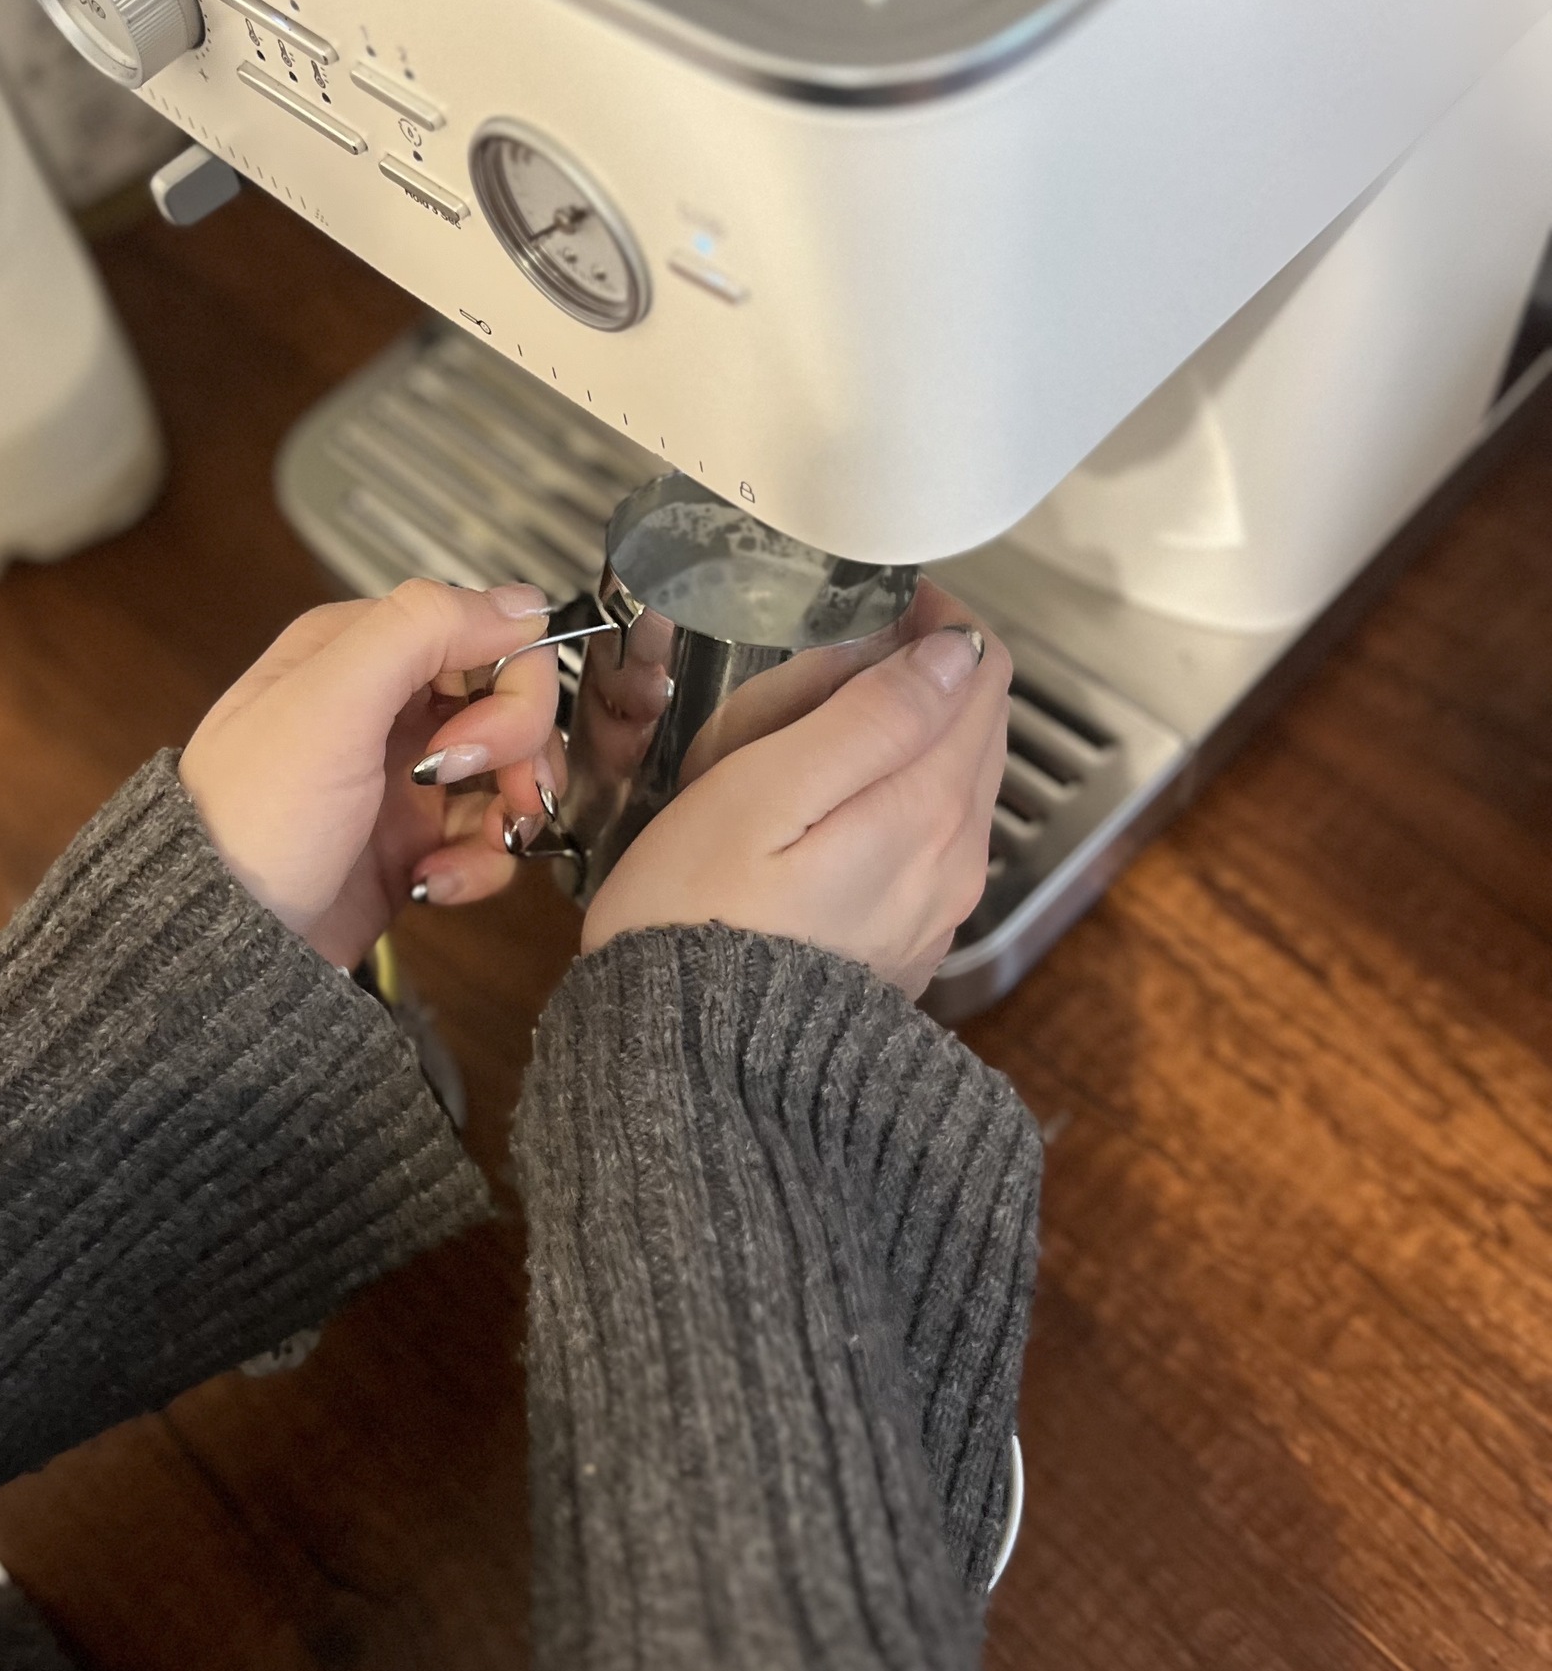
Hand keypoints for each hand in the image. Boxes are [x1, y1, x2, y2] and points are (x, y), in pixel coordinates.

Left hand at [180, 579, 563, 970]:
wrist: (222, 943)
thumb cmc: (258, 816)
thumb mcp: (329, 702)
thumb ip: (422, 629)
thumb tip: (525, 602)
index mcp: (361, 648)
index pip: (484, 629)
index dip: (508, 684)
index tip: (476, 742)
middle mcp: (387, 703)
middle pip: (507, 697)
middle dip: (516, 750)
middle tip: (493, 793)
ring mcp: (404, 774)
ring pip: (508, 768)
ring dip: (510, 812)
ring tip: (481, 847)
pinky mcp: (414, 842)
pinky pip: (485, 835)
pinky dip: (479, 864)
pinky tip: (433, 885)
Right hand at [580, 582, 1010, 997]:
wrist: (687, 1067)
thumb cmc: (697, 913)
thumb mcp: (764, 788)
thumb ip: (869, 716)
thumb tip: (953, 654)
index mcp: (931, 807)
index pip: (983, 673)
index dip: (937, 621)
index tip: (875, 603)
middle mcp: (958, 857)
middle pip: (975, 724)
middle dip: (917, 673)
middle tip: (822, 666)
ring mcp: (938, 906)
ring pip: (952, 779)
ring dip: (901, 735)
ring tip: (806, 733)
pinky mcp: (906, 940)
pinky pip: (925, 838)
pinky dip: (890, 795)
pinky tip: (815, 808)